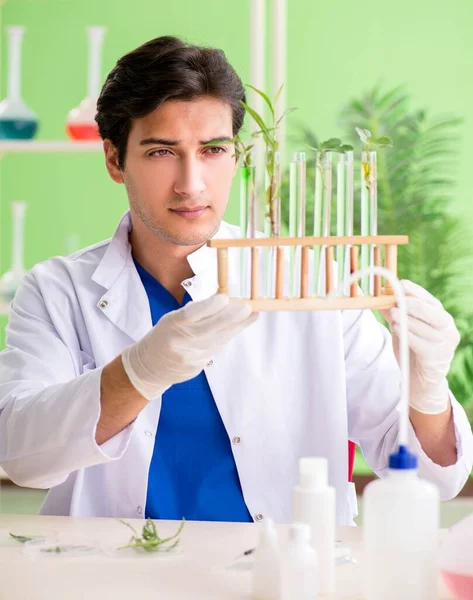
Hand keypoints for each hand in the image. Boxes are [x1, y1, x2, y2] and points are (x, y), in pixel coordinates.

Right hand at [122, 294, 257, 399]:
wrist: (150, 367)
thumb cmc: (163, 336)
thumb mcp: (171, 319)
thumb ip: (195, 313)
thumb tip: (223, 301)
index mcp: (172, 324)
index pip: (193, 314)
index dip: (211, 306)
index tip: (225, 298)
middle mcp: (181, 341)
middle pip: (210, 327)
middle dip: (232, 316)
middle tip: (247, 307)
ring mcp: (191, 356)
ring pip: (219, 339)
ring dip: (237, 326)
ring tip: (252, 314)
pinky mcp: (198, 367)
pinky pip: (216, 348)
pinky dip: (228, 335)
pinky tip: (238, 326)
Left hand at [380, 280, 459, 413]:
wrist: (419, 379)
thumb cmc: (412, 349)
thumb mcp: (402, 328)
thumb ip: (394, 312)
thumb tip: (379, 295)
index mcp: (441, 317)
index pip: (429, 300)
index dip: (415, 291)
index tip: (400, 283)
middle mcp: (447, 328)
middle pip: (430, 311)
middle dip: (412, 304)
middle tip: (396, 299)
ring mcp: (444, 344)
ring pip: (424, 327)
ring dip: (406, 319)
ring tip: (393, 314)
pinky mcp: (436, 358)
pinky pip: (421, 343)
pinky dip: (408, 335)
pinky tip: (397, 329)